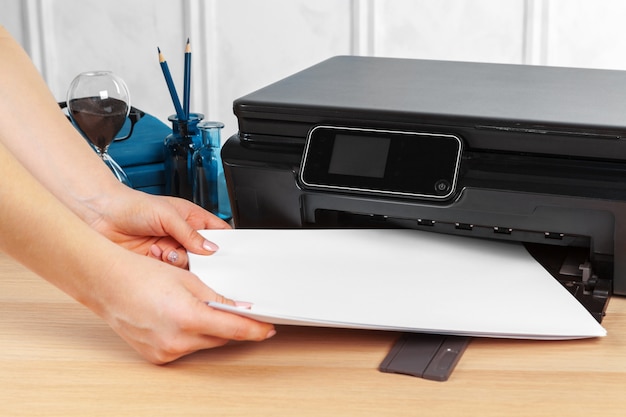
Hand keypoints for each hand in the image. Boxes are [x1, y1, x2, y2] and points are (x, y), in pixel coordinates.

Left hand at [84, 186, 229, 267]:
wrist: (101, 216)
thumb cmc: (132, 205)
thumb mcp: (167, 215)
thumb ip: (190, 233)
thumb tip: (210, 248)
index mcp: (192, 219)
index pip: (218, 234)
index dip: (224, 244)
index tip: (225, 254)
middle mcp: (183, 237)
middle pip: (205, 256)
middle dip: (199, 257)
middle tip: (190, 253)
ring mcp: (170, 251)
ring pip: (188, 266)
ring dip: (178, 260)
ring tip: (165, 250)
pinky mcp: (156, 265)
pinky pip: (170, 273)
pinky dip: (164, 266)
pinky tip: (154, 254)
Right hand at [96, 251, 275, 363]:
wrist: (107, 283)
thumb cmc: (142, 276)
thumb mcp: (189, 281)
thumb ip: (218, 299)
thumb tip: (241, 310)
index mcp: (189, 317)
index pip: (234, 329)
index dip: (255, 329)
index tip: (268, 328)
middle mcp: (177, 341)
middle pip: (220, 337)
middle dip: (232, 325)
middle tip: (240, 313)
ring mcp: (165, 352)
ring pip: (203, 344)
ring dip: (210, 330)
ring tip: (199, 308)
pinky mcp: (156, 357)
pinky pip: (185, 349)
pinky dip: (191, 337)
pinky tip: (183, 320)